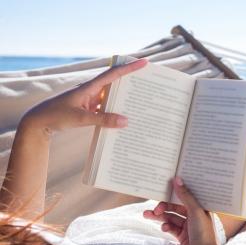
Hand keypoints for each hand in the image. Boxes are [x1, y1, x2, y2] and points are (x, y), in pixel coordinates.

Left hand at [20, 59, 147, 134]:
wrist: (38, 123)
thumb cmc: (56, 116)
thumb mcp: (80, 118)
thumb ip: (103, 119)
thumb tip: (126, 121)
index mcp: (89, 87)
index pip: (113, 74)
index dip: (129, 68)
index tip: (144, 63)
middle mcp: (91, 90)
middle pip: (115, 82)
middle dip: (131, 81)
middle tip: (148, 81)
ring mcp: (89, 100)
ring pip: (111, 96)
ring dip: (124, 98)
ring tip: (141, 101)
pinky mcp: (88, 109)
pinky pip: (106, 108)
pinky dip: (115, 112)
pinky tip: (123, 119)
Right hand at [143, 177, 221, 244]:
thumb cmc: (204, 233)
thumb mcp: (195, 211)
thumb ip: (185, 196)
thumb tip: (177, 179)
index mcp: (201, 207)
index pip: (186, 195)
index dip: (175, 191)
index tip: (163, 187)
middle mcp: (195, 215)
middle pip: (175, 207)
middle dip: (163, 206)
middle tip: (154, 209)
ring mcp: (188, 226)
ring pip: (171, 217)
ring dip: (160, 216)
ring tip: (147, 215)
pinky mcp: (182, 236)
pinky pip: (171, 227)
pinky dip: (166, 226)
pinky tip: (164, 228)